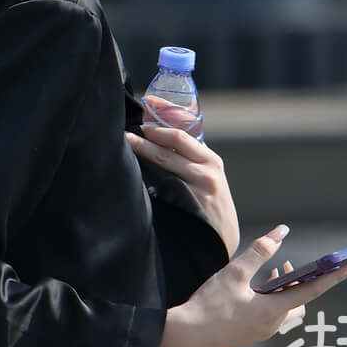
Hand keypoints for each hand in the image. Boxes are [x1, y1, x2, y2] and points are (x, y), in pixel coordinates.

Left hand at [123, 102, 238, 254]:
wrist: (222, 243)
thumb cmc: (209, 208)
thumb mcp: (208, 180)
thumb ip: (188, 162)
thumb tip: (156, 138)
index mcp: (211, 161)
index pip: (183, 130)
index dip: (163, 113)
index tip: (146, 102)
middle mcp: (206, 172)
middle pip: (172, 143)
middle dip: (146, 133)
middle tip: (125, 128)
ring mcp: (197, 189)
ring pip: (165, 162)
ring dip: (143, 150)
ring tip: (125, 142)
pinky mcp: (187, 207)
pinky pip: (162, 186)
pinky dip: (147, 178)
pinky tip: (133, 174)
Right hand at [158, 224, 346, 346]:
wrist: (186, 337)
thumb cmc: (209, 306)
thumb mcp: (234, 274)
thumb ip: (260, 251)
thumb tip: (281, 232)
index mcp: (274, 310)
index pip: (315, 289)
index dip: (337, 274)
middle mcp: (274, 324)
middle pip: (302, 302)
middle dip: (302, 282)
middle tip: (289, 264)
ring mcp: (262, 332)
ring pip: (287, 309)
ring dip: (285, 291)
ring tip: (271, 273)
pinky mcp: (251, 334)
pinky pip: (273, 316)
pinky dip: (272, 300)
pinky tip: (254, 289)